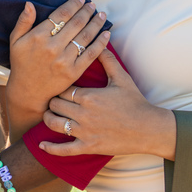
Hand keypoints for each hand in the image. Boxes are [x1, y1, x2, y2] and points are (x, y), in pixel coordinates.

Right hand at [5, 0, 109, 120]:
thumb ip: (23, 21)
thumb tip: (30, 4)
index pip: (60, 15)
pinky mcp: (74, 72)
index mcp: (38, 37)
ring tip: (101, 15)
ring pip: (85, 36)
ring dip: (96, 23)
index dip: (72, 5)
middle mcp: (52, 47)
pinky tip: (106, 33)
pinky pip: (91, 54)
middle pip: (76, 23)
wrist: (28, 92)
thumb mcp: (15, 41)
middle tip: (92, 4)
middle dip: (86, 11)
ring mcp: (64, 60)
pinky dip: (101, 42)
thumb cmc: (21, 64)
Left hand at [38, 49, 172, 157]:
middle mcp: (83, 114)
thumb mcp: (122, 78)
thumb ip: (108, 60)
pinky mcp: (89, 147)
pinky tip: (41, 145)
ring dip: (49, 119)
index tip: (60, 89)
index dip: (59, 89)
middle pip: (55, 105)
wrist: (150, 129)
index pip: (62, 90)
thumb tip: (101, 41)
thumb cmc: (136, 102)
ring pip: (54, 124)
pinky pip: (64, 150)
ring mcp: (85, 132)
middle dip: (53, 102)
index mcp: (89, 96)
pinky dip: (51, 148)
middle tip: (54, 101)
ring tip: (50, 116)